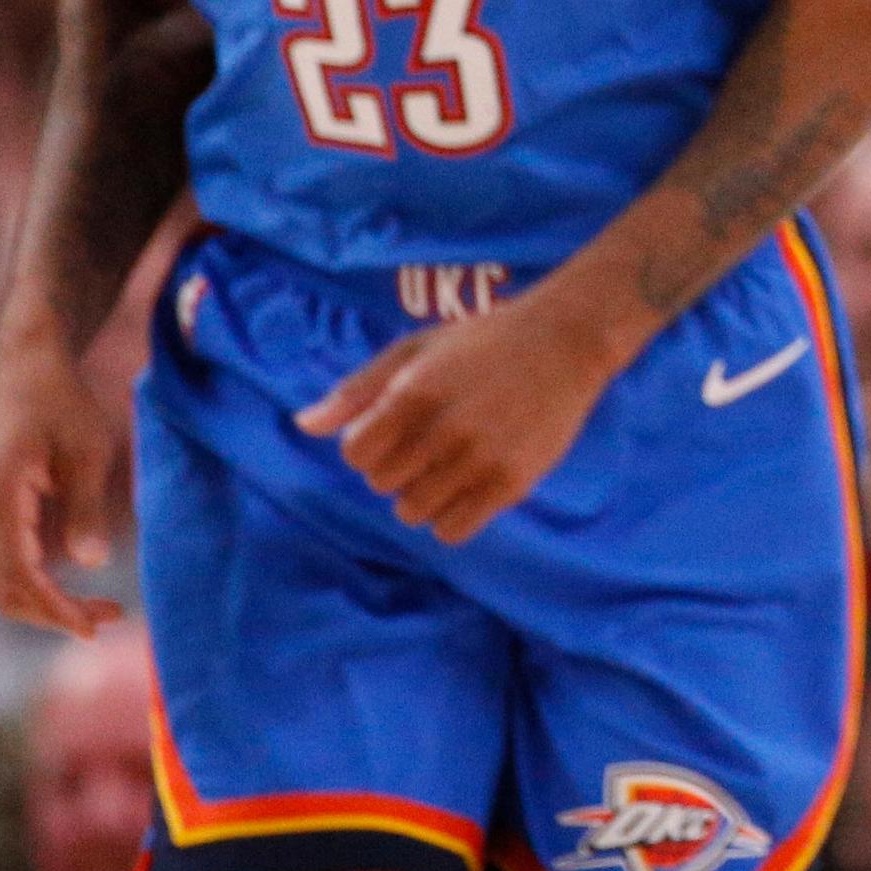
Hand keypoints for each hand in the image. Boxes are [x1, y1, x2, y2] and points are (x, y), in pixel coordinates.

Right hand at [0, 319, 131, 633]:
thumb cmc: (61, 401)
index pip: (21, 577)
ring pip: (4, 580)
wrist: (26, 365)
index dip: (57, 609)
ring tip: (101, 608)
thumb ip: (85, 507)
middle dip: (54, 614)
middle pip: (6, 591)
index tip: (95, 626)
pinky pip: (7, 560)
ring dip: (47, 601)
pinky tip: (76, 582)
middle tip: (108, 619)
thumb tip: (91, 563)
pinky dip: (39, 580)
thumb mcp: (86, 450)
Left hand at [295, 289, 623, 542]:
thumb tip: (303, 426)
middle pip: (382, 484)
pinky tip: (467, 485)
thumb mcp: (415, 351)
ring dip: (422, 493)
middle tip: (430, 439)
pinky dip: (451, 515)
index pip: (356, 453)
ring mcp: (479, 459)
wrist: (567, 340)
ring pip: (413, 512)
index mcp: (414, 392)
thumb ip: (357, 390)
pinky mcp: (511, 483)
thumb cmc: (483, 341)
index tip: (396, 428)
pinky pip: (453, 530)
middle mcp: (444, 429)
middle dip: (397, 465)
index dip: (369, 444)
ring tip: (450, 462)